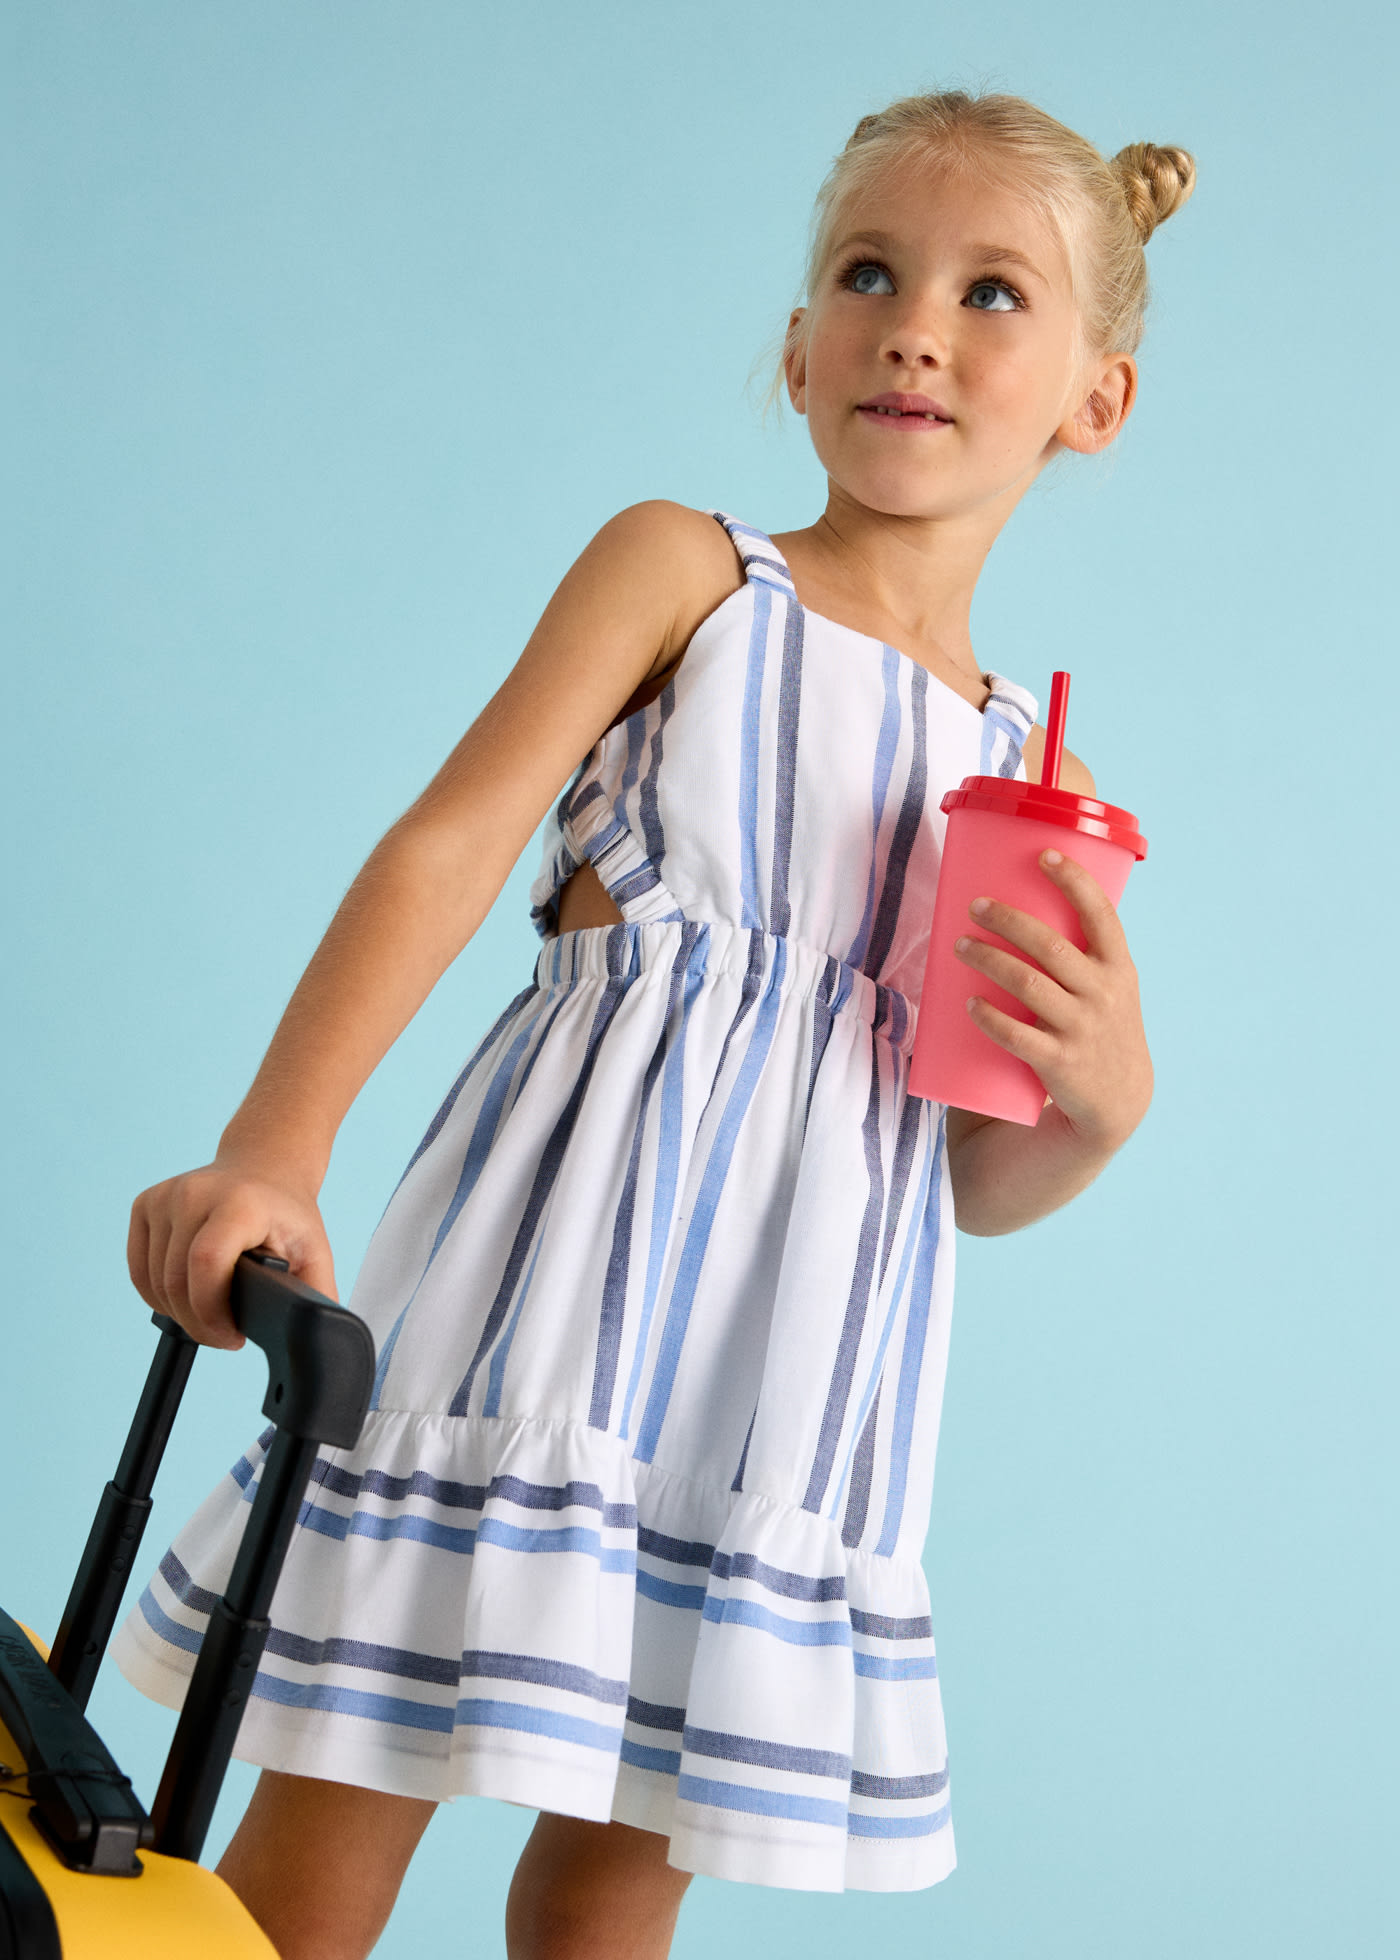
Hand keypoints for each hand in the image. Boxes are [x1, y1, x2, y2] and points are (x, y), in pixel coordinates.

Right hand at [127, 1155, 337, 1349]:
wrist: (265, 1168)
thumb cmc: (286, 1215)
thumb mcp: (314, 1252)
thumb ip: (316, 1297)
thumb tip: (315, 1338)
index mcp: (241, 1203)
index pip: (206, 1263)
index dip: (211, 1313)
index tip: (232, 1335)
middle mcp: (195, 1193)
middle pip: (176, 1281)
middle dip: (198, 1323)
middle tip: (224, 1332)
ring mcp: (165, 1197)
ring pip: (154, 1282)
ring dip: (178, 1312)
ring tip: (210, 1313)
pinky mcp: (145, 1204)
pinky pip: (139, 1270)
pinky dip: (157, 1295)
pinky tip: (186, 1296)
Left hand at [953, 849, 1152, 1150]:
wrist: (1119, 1101)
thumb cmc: (1101, 1028)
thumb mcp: (1111, 988)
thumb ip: (1081, 955)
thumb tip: (1023, 906)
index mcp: (1118, 968)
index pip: (1101, 914)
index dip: (1074, 881)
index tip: (1044, 855)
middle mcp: (1103, 994)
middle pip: (1049, 945)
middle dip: (1008, 919)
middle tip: (975, 906)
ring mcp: (1081, 1028)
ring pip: (1026, 984)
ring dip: (988, 959)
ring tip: (959, 945)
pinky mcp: (1059, 1063)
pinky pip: (1018, 1036)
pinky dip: (990, 1018)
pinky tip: (968, 1004)